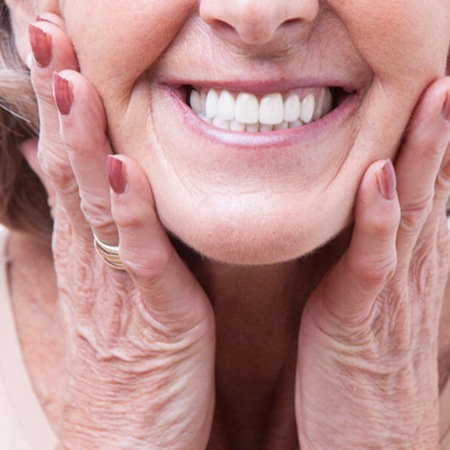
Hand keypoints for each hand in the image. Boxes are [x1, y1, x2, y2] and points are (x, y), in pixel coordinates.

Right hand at [27, 15, 214, 449]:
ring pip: (94, 198)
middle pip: (69, 163)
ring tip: (71, 79)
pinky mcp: (152, 312)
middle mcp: (91, 255)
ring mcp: (116, 282)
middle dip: (57, 97)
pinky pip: (138, 253)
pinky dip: (129, 210)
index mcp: (87, 248)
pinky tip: (122, 169)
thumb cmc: (122, 365)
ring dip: (82, 138)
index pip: (65, 160)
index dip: (57, 103)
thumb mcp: (104, 291)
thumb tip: (76, 180)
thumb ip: (95, 234)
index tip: (50, 49)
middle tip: (43, 33)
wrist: (127, 442)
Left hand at [296, 78, 449, 448]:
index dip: (429, 143)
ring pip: (409, 210)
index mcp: (408, 264)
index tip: (430, 94)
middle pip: (427, 188)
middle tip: (444, 77)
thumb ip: (374, 256)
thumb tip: (371, 216)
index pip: (423, 191)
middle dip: (437, 132)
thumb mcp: (372, 301)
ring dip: (420, 155)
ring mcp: (389, 292)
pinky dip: (376, 217)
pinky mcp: (358, 317)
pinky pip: (373, 259)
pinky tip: (376, 177)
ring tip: (433, 99)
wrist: (372, 438)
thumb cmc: (366, 367)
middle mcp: (410, 270)